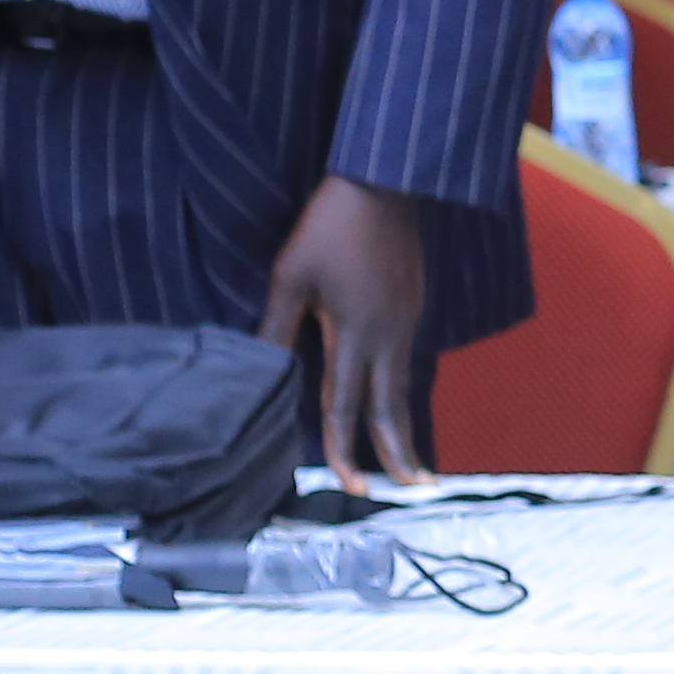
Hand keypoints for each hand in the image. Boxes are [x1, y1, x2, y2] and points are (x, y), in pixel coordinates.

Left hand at [262, 174, 433, 485]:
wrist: (386, 184)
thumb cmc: (331, 228)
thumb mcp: (291, 277)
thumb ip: (276, 328)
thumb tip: (261, 371)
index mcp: (355, 334)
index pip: (346, 407)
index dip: (345, 451)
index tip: (349, 486)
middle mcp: (388, 337)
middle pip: (392, 408)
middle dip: (400, 453)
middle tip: (410, 489)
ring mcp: (406, 322)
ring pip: (403, 387)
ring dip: (403, 426)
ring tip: (407, 458)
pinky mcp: (412, 307)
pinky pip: (405, 362)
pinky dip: (401, 392)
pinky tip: (396, 401)